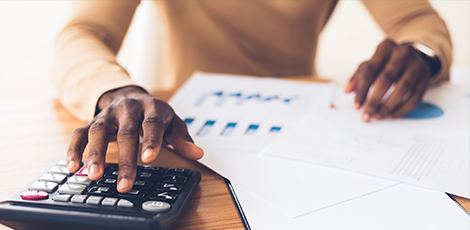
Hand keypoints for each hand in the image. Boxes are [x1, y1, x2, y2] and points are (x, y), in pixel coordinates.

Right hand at [66, 86, 203, 192]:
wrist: (130, 95)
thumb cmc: (154, 114)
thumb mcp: (172, 123)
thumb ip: (182, 139)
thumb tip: (197, 154)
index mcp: (152, 107)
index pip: (152, 123)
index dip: (151, 140)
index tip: (149, 158)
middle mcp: (128, 108)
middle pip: (126, 132)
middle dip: (125, 159)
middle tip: (124, 183)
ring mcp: (108, 114)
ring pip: (99, 131)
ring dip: (95, 154)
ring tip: (95, 175)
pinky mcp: (92, 120)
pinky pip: (79, 132)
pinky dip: (74, 148)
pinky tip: (73, 166)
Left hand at [344, 39, 431, 121]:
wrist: (415, 55)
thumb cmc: (387, 62)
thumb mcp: (371, 64)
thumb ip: (358, 76)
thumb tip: (347, 90)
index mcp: (385, 47)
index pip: (370, 70)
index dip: (362, 90)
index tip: (356, 106)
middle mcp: (402, 53)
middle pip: (386, 80)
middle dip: (374, 101)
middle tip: (367, 115)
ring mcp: (416, 65)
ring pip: (403, 89)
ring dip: (389, 106)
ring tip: (378, 116)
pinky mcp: (426, 78)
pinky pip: (416, 97)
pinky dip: (403, 109)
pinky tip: (392, 115)